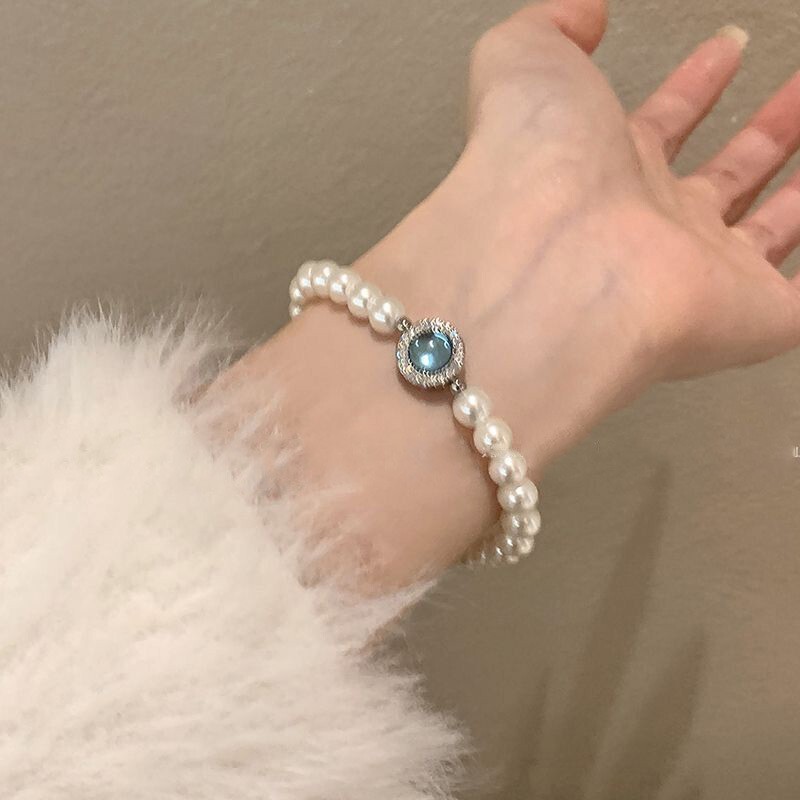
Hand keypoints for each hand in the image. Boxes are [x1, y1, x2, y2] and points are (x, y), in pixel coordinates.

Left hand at [467, 1, 799, 378]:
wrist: (559, 268)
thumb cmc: (540, 166)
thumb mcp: (525, 64)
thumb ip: (549, 29)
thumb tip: (587, 14)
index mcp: (606, 173)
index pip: (658, 127)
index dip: (693, 87)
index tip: (725, 46)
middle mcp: (654, 227)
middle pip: (722, 178)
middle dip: (765, 130)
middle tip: (797, 90)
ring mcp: (704, 276)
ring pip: (771, 228)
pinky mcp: (753, 320)